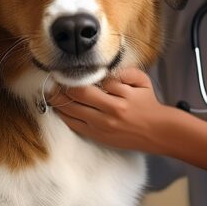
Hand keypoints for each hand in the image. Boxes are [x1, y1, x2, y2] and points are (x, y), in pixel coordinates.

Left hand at [47, 68, 167, 152]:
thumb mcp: (143, 81)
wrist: (156, 131)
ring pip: (73, 111)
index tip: (70, 69)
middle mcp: (111, 111)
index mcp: (123, 96)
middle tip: (53, 78)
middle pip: (80, 96)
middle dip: (64, 86)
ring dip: (59, 101)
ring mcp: (102, 126)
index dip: (83, 75)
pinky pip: (75, 125)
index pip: (96, 82)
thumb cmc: (148, 103)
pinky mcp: (97, 136)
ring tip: (50, 91)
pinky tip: (58, 108)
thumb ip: (126, 72)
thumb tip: (105, 70)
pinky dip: (64, 116)